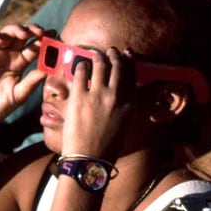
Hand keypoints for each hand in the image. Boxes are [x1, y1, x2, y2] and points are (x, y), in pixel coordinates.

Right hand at [0, 23, 47, 128]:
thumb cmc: (0, 106)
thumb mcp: (19, 94)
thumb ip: (31, 82)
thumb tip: (47, 71)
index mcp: (19, 63)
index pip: (33, 48)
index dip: (44, 41)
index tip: (54, 34)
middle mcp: (8, 55)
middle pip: (21, 36)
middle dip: (31, 31)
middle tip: (41, 32)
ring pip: (6, 33)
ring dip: (15, 30)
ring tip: (23, 34)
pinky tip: (2, 40)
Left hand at [60, 46, 135, 160]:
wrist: (89, 159)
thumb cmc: (106, 146)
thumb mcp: (123, 125)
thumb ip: (123, 107)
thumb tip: (119, 94)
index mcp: (129, 105)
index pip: (131, 76)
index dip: (129, 62)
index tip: (127, 55)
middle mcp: (116, 97)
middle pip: (117, 66)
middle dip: (114, 55)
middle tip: (110, 51)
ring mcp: (97, 96)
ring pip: (100, 64)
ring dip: (97, 57)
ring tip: (94, 54)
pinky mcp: (79, 97)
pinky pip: (80, 73)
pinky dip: (81, 66)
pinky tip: (80, 65)